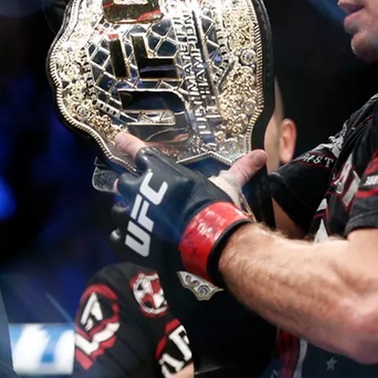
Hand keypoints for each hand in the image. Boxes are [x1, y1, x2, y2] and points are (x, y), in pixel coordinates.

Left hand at [110, 132, 268, 284]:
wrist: (207, 240)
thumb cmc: (215, 207)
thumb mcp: (228, 184)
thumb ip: (240, 169)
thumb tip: (261, 155)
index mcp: (159, 170)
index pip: (136, 150)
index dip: (126, 144)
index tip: (118, 138)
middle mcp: (139, 189)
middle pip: (122, 183)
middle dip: (130, 188)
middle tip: (141, 194)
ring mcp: (130, 215)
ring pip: (118, 210)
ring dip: (128, 213)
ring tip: (141, 220)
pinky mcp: (127, 239)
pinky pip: (117, 236)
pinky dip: (125, 237)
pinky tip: (137, 239)